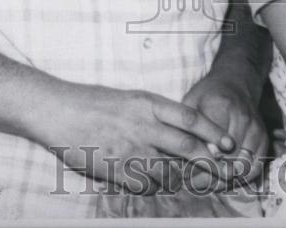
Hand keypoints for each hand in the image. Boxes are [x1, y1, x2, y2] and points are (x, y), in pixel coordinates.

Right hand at [38, 83, 236, 193]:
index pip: (190, 117)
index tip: (228, 142)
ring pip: (167, 170)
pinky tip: (154, 185)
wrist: (57, 110)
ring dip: (180, 178)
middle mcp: (142, 124)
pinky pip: (144, 184)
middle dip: (208, 160)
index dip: (213, 131)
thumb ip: (153, 112)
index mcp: (148, 103)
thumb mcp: (129, 98)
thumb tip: (178, 126)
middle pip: (185, 146)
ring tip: (188, 182)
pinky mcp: (114, 167)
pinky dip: (154, 187)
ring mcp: (128, 147)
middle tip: (224, 170)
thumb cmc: (92, 102)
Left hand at [183, 70, 268, 185]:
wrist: (235, 82)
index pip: (211, 146)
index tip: (184, 175)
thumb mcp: (190, 103)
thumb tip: (173, 154)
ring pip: (241, 168)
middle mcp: (243, 119)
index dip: (197, 165)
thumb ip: (186, 127)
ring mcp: (256, 129)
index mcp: (221, 107)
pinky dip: (239, 179)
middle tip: (191, 184)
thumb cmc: (208, 94)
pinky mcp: (263, 138)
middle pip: (227, 160)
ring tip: (205, 184)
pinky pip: (255, 167)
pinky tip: (223, 179)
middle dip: (209, 176)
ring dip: (223, 180)